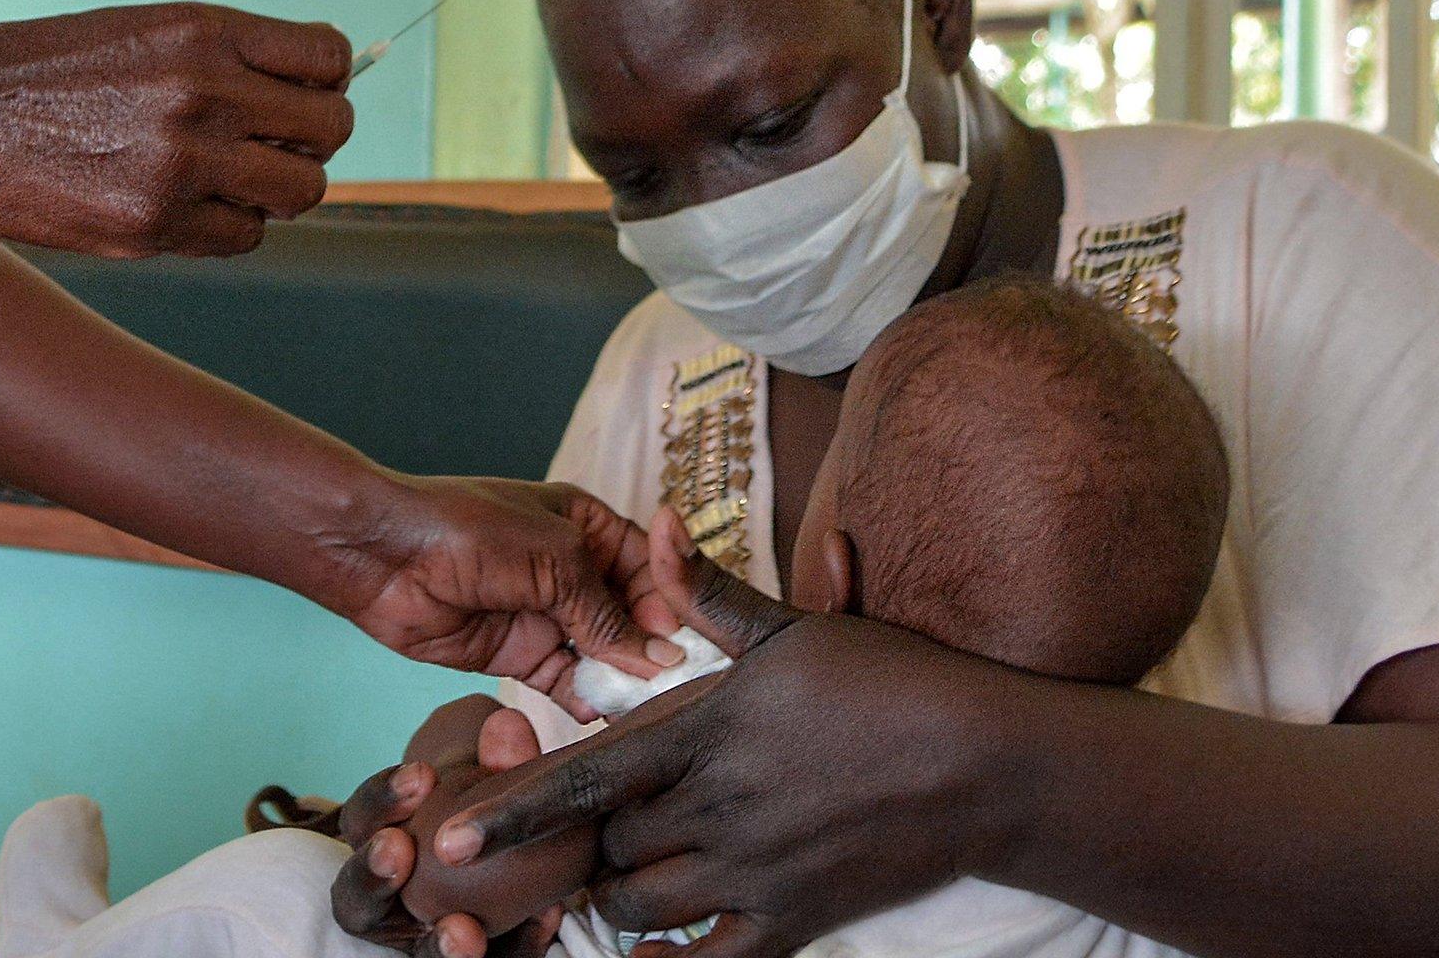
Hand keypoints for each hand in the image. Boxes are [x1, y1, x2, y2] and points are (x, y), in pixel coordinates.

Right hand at [0, 3, 354, 256]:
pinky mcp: (156, 224)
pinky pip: (246, 237)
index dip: (324, 81)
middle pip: (331, 129)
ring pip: (301, 191)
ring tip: (228, 177)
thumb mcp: (144, 28)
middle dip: (311, 140)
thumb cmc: (48, 69)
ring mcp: (183, 163)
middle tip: (270, 144)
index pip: (330, 58)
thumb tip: (324, 84)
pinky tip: (185, 204)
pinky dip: (229, 226)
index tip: (296, 96)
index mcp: (204, 30)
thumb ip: (230, 53)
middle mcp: (204, 92)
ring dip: (278, 190)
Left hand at [330, 477, 683, 716]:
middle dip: (656, 651)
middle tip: (681, 692)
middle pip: (634, 618)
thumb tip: (661, 659)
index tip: (696, 647)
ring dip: (625, 681)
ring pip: (604, 655)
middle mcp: (577, 572)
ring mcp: (549, 616)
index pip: (653, 569)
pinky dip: (587, 700)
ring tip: (653, 713)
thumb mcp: (555, 560)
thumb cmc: (468, 530)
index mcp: (591, 527)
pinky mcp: (521, 655)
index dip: (675, 606)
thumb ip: (607, 612)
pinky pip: (567, 682)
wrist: (382, 555)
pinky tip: (607, 719)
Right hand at [333, 702, 565, 957]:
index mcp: (378, 839)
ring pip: (414, 953)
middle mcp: (388, 899)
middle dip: (372, 876)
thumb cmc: (485, 808)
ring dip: (434, 944)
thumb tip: (507, 726)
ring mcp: (421, 938)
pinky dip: (517, 945)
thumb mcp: (491, 777)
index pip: (361, 820)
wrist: (519, 854)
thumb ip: (500, 756)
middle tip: (396, 850)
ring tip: (462, 932)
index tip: (421, 775)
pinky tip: (545, 920)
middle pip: (357, 900)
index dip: (382, 800)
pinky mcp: (472, 955)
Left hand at [431, 562, 1018, 957]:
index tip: (450, 833)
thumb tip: (654, 521)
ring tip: (611, 876)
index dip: (513, 809)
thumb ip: (708, 591)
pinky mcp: (796, 921)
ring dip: (614, 897)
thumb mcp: (795, 628)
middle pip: (606, 846)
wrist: (989, 763)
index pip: (587, 777)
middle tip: (569, 835)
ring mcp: (757, 873)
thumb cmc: (891, 682)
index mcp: (710, 732)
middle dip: (579, 844)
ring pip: (640, 907)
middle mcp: (721, 810)